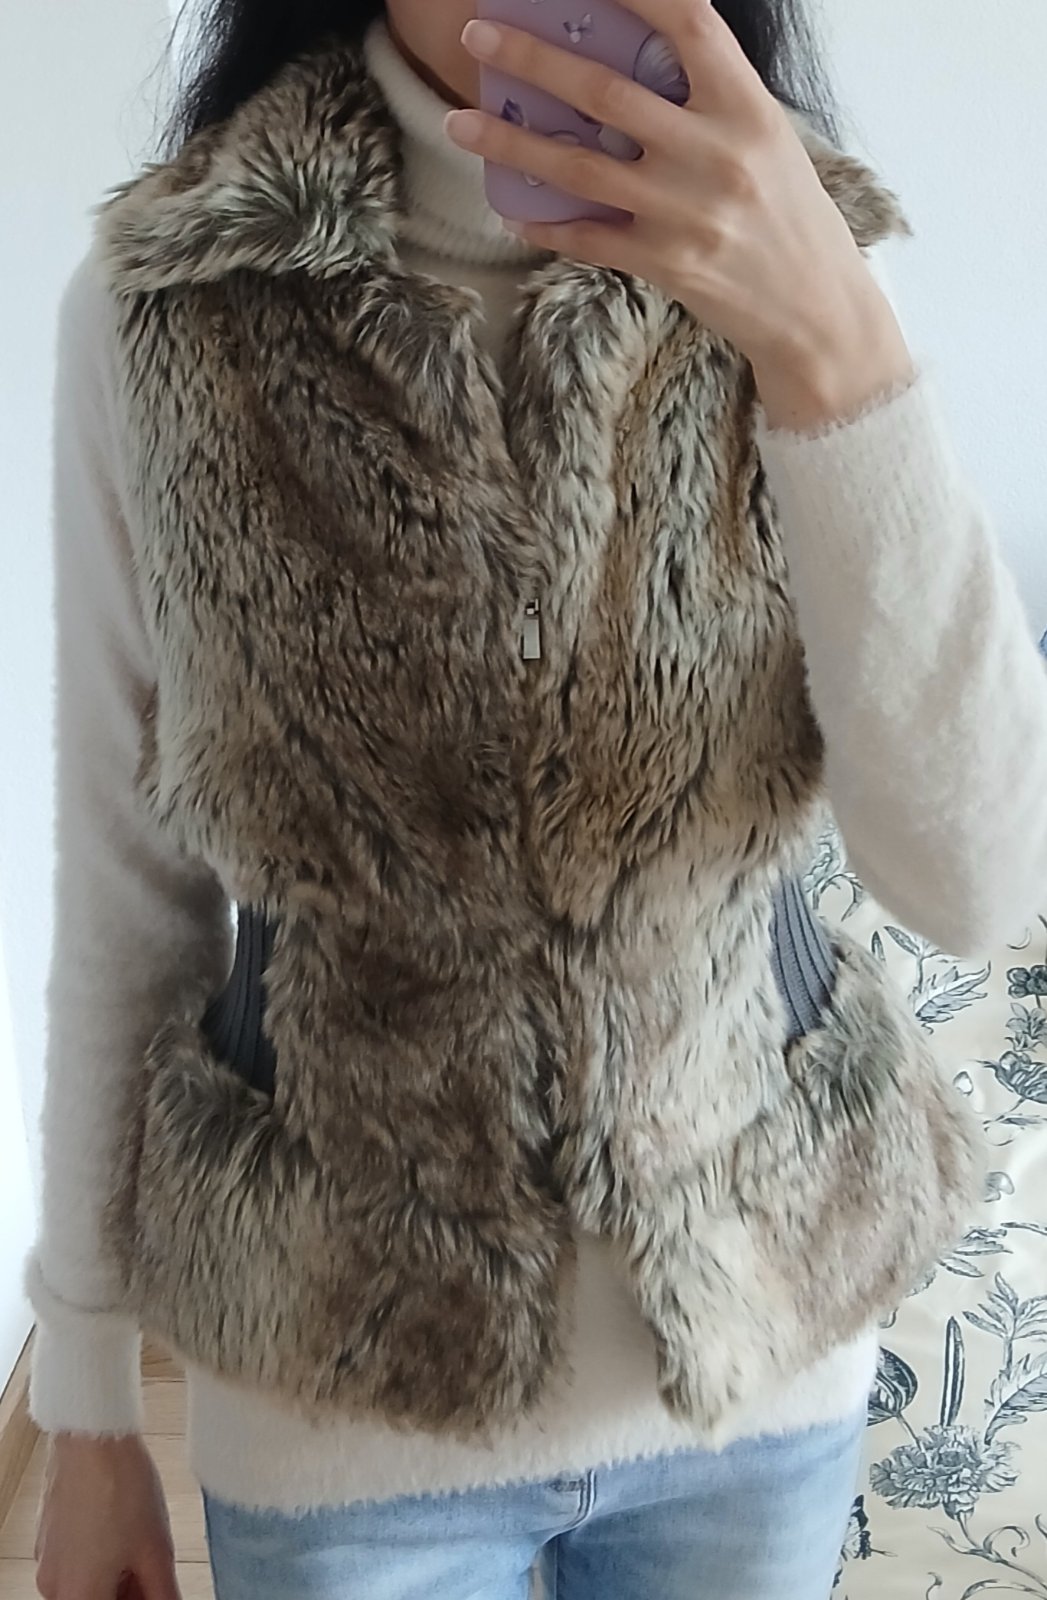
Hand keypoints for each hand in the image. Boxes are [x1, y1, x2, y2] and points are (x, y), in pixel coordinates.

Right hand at [33, 1433, 181, 1599]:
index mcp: (78, 1595)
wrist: (91, 1436)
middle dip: (129, 1594)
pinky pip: (75, 1564)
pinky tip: (124, 1536)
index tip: (157, 1592)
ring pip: (86, 1585)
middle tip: (155, 1577)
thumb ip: (163, 1592)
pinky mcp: (48, 1537)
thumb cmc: (119, 1485)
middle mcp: (54, 1586)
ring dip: (115, 1579)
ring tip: (144, 1552)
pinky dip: (100, 1561)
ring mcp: (47, 1560)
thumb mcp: (155, 1549)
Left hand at [447, 0, 914, 430]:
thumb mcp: (765, 137)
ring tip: (460, 121)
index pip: (687, 20)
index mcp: (747, 106)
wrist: (816, 311)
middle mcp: (716, 153)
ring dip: (511, 141)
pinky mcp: (667, 265)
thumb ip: (708, 99)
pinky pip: (589, 237)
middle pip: (606, 90)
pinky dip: (545, 221)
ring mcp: (687, 213)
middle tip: (478, 33)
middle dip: (531, 57)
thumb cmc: (788, 215)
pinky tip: (510, 206)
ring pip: (579, 166)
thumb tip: (629, 59)